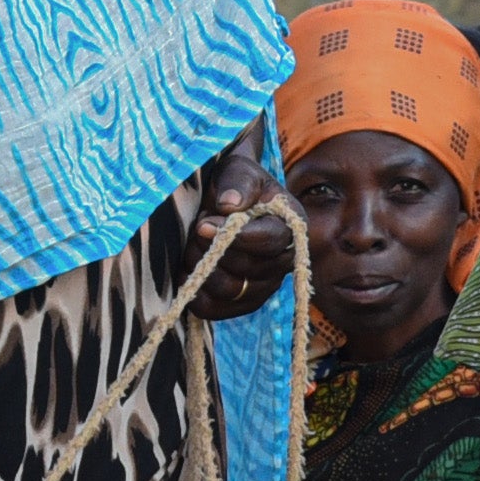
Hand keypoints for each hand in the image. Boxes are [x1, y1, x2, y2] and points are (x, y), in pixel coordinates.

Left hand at [184, 146, 296, 322]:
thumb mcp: (237, 170)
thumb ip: (238, 183)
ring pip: (229, 290)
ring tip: (193, 245)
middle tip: (196, 228)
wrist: (221, 198)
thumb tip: (230, 205)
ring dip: (202, 267)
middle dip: (212, 249)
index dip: (236, 236)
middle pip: (247, 269)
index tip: (204, 225)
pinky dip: (195, 291)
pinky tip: (188, 270)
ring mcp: (264, 286)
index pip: (270, 241)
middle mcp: (283, 261)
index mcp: (291, 225)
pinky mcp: (242, 303)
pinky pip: (215, 309)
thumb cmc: (233, 182)